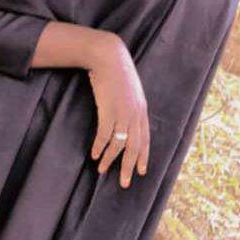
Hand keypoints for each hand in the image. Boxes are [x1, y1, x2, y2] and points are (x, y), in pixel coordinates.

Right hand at [86, 33, 149, 187]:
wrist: (108, 56)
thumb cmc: (116, 72)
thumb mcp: (129, 90)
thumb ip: (130, 106)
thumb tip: (126, 121)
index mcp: (142, 110)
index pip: (145, 139)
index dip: (143, 157)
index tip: (141, 172)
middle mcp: (135, 114)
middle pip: (134, 147)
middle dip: (129, 167)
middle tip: (124, 183)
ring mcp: (123, 113)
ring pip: (119, 144)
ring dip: (110, 159)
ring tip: (101, 169)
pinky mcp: (109, 110)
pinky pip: (104, 135)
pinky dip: (99, 147)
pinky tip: (94, 154)